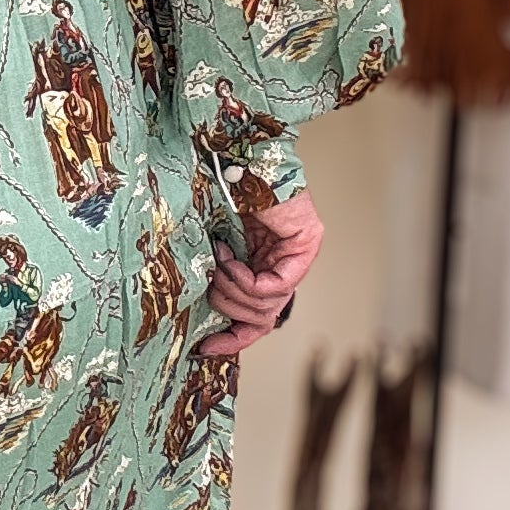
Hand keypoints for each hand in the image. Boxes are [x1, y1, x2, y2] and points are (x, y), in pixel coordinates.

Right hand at [197, 188, 324, 357]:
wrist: (232, 160)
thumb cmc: (217, 198)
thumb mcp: (215, 253)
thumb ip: (219, 281)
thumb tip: (203, 325)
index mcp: (264, 266)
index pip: (259, 317)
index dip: (233, 338)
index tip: (205, 348)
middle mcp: (287, 263)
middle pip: (264, 316)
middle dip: (230, 310)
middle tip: (209, 288)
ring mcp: (299, 254)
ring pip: (268, 305)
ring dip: (233, 292)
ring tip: (218, 266)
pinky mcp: (306, 244)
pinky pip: (276, 286)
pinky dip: (246, 280)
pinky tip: (229, 261)